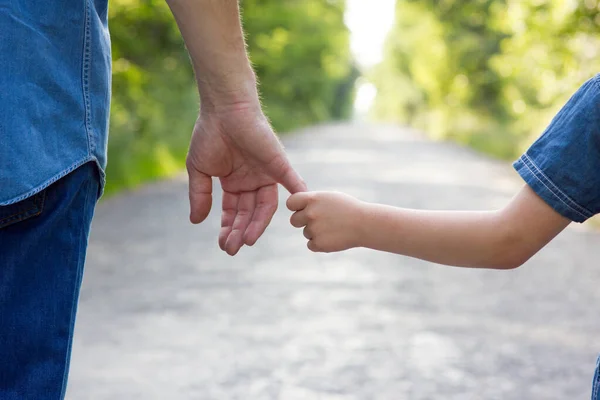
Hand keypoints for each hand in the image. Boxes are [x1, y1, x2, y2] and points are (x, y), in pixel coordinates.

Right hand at [187, 105, 306, 255]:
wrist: (224, 109)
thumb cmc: (209, 134)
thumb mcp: (199, 170)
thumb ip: (199, 196)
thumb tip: (195, 221)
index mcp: (234, 183)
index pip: (234, 212)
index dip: (229, 229)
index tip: (224, 245)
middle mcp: (252, 181)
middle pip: (248, 213)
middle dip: (240, 231)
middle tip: (232, 249)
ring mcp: (266, 174)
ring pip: (265, 206)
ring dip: (257, 225)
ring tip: (247, 241)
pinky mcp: (279, 164)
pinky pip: (291, 183)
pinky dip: (297, 196)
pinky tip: (297, 213)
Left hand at [286, 191, 365, 252]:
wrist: (364, 224)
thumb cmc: (348, 208)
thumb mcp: (330, 198)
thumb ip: (312, 201)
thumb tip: (297, 206)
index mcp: (312, 199)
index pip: (290, 203)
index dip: (296, 207)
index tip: (303, 209)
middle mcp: (310, 214)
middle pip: (294, 220)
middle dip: (303, 222)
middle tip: (319, 221)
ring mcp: (314, 229)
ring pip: (306, 233)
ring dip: (316, 232)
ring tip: (333, 228)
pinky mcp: (318, 244)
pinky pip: (311, 245)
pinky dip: (320, 243)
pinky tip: (333, 237)